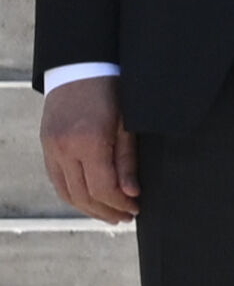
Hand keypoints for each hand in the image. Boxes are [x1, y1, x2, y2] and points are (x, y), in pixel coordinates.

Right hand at [37, 76, 134, 225]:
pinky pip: (57, 179)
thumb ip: (127, 161)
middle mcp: (64, 148)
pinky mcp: (46, 146)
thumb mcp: (128, 125)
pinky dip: (73, 195)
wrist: (81, 68)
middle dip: (106, 211)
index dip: (120, 204)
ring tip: (110, 214)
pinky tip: (90, 199)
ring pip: (66, 191)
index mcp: (88, 142)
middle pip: (83, 195)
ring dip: (88, 208)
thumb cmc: (112, 92)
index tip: (136, 208)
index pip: (103, 188)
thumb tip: (131, 193)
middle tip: (126, 217)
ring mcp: (51, 148)